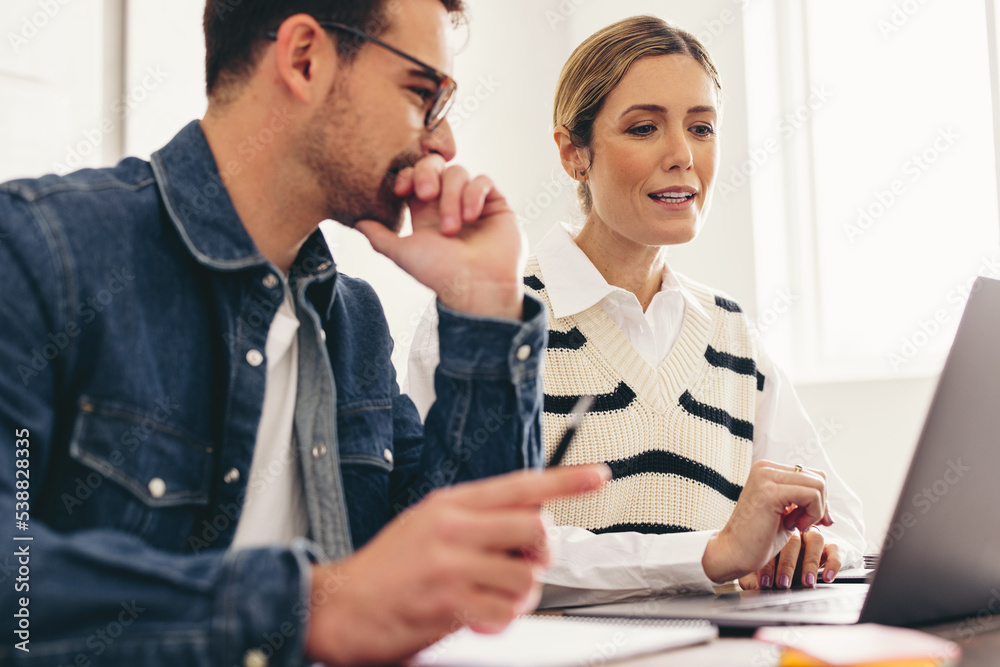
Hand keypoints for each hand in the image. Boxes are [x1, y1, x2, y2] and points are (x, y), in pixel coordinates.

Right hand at [305, 464, 610, 664]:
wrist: (340, 605)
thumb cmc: (386, 568)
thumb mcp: (427, 524)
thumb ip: (476, 519)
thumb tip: (529, 518)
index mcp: (451, 503)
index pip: (521, 484)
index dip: (566, 479)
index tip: (598, 475)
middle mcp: (454, 526)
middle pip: (536, 529)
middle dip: (541, 556)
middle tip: (524, 568)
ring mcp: (450, 563)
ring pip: (526, 577)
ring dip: (519, 597)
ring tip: (493, 600)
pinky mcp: (447, 601)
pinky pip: (505, 613)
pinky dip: (501, 622)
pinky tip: (480, 619)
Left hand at [355, 155, 525, 319]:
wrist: (476, 288)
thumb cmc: (440, 274)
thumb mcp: (402, 254)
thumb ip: (379, 237)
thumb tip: (356, 220)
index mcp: (425, 213)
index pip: (414, 177)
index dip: (407, 175)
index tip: (402, 189)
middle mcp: (449, 203)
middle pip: (435, 166)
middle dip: (427, 173)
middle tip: (425, 193)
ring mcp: (473, 202)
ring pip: (459, 173)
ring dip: (452, 196)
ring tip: (452, 227)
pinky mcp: (496, 204)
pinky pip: (483, 181)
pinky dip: (474, 194)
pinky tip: (472, 217)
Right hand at [701, 460, 833, 583]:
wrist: (734, 553)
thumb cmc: (759, 537)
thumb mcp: (785, 511)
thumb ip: (802, 499)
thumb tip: (829, 502)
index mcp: (767, 469)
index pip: (812, 474)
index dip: (819, 500)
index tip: (809, 520)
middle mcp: (765, 467)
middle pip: (819, 478)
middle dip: (820, 506)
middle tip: (801, 524)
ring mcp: (766, 477)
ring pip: (818, 485)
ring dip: (816, 511)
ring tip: (795, 525)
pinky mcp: (770, 492)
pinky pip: (812, 496)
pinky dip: (812, 515)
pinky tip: (793, 526)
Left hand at [737, 529, 842, 588]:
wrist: (797, 572)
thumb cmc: (773, 572)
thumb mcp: (760, 575)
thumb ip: (754, 578)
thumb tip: (754, 587)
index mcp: (774, 534)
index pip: (770, 543)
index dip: (768, 565)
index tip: (765, 583)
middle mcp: (795, 532)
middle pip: (792, 540)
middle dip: (787, 565)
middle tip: (783, 583)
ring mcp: (813, 537)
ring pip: (815, 540)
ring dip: (810, 562)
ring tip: (806, 582)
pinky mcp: (831, 547)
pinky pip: (835, 550)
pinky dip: (832, 563)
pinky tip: (826, 577)